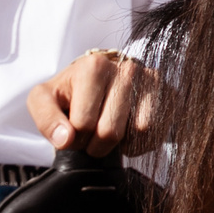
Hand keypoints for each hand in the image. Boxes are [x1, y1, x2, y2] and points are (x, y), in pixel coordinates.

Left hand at [27, 50, 161, 155]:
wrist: (99, 79)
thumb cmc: (70, 91)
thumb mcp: (44, 100)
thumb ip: (46, 120)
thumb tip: (66, 140)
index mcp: (94, 67)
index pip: (83, 124)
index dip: (73, 139)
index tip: (72, 130)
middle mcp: (128, 69)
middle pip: (110, 132)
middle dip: (95, 145)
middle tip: (89, 135)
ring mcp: (152, 81)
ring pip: (139, 132)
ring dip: (119, 144)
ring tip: (107, 129)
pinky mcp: (169, 95)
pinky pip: (156, 133)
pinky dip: (139, 141)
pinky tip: (126, 130)